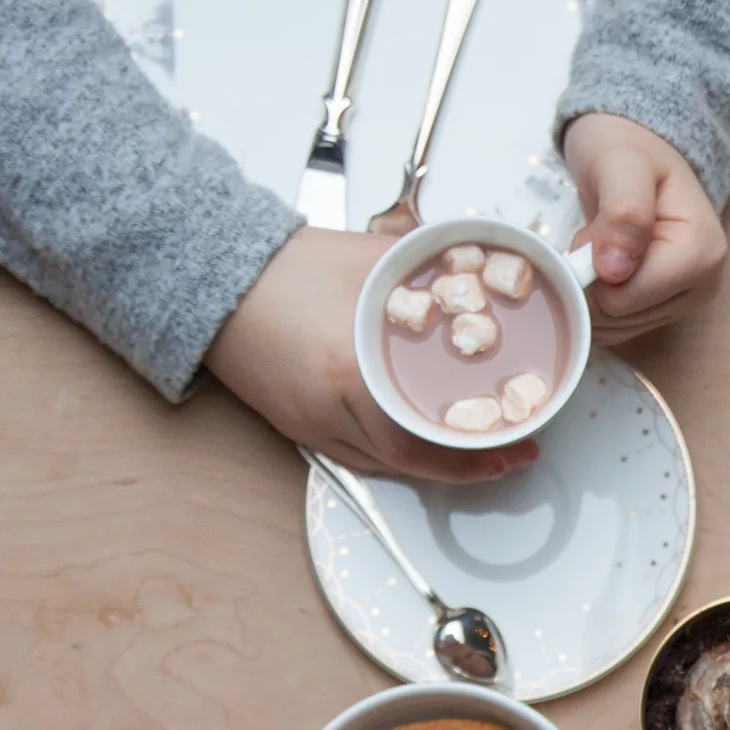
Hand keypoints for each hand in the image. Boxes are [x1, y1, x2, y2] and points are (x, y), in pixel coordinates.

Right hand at [205, 225, 537, 481]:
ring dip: (430, 466)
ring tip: (472, 452)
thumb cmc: (283, 266)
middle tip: (506, 458)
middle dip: (464, 468)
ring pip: (381, 465)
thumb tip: (479, 278)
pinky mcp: (294, 425)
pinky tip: (417, 442)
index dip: (477, 455)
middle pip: (408, 462)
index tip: (519, 447)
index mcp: (350, 371)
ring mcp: (307, 423)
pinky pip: (353, 454)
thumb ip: (429, 273)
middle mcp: (327, 409)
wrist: (210, 272)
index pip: (424, 438)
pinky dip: (392, 455)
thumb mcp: (374, 260)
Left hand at [562, 113, 726, 342]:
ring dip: (591, 290)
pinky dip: (597, 301)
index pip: (623, 301)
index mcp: (701, 255)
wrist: (636, 145)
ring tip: (601, 244)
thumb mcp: (621, 166)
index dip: (591, 272)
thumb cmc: (628, 148)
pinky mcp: (668, 307)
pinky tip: (602, 265)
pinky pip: (618, 327)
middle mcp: (703, 285)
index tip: (591, 233)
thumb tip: (615, 271)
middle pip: (620, 318)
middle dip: (591, 282)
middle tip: (595, 235)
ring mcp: (687, 299)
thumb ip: (623, 213)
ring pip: (616, 327)